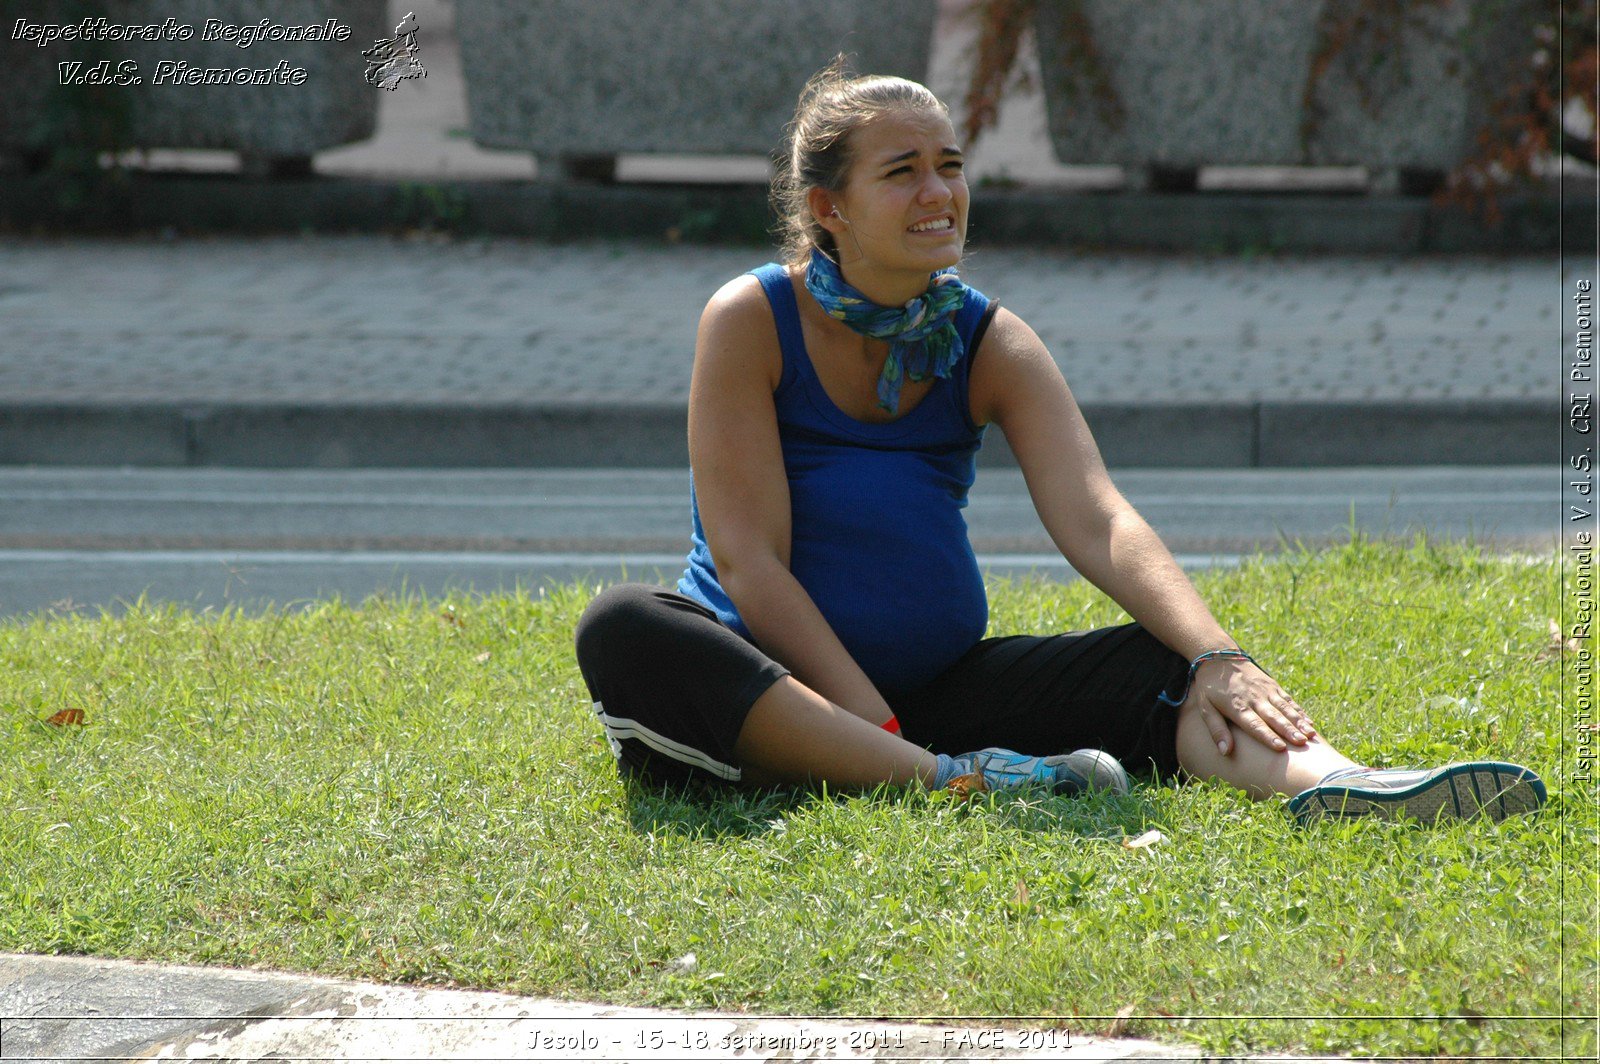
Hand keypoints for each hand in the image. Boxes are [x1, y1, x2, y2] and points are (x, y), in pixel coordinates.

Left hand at [1188, 657, 1316, 755]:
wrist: (1218, 656)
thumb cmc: (1210, 687)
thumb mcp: (1205, 707)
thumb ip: (1216, 729)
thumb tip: (1224, 752)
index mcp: (1237, 706)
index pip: (1254, 724)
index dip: (1267, 736)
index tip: (1280, 748)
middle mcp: (1254, 698)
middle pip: (1273, 717)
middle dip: (1288, 730)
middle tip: (1302, 742)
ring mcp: (1265, 690)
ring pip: (1285, 708)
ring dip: (1298, 721)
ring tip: (1310, 734)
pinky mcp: (1272, 685)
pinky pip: (1288, 699)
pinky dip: (1299, 711)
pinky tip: (1309, 721)